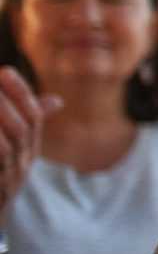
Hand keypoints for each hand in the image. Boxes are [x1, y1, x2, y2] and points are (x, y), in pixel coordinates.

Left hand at [0, 68, 60, 224]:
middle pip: (23, 129)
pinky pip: (0, 162)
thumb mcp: (13, 151)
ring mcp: (8, 181)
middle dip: (7, 102)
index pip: (33, 118)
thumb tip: (57, 100)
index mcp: (27, 152)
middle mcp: (21, 166)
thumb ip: (32, 123)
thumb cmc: (1, 181)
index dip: (21, 94)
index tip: (5, 72)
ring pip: (8, 146)